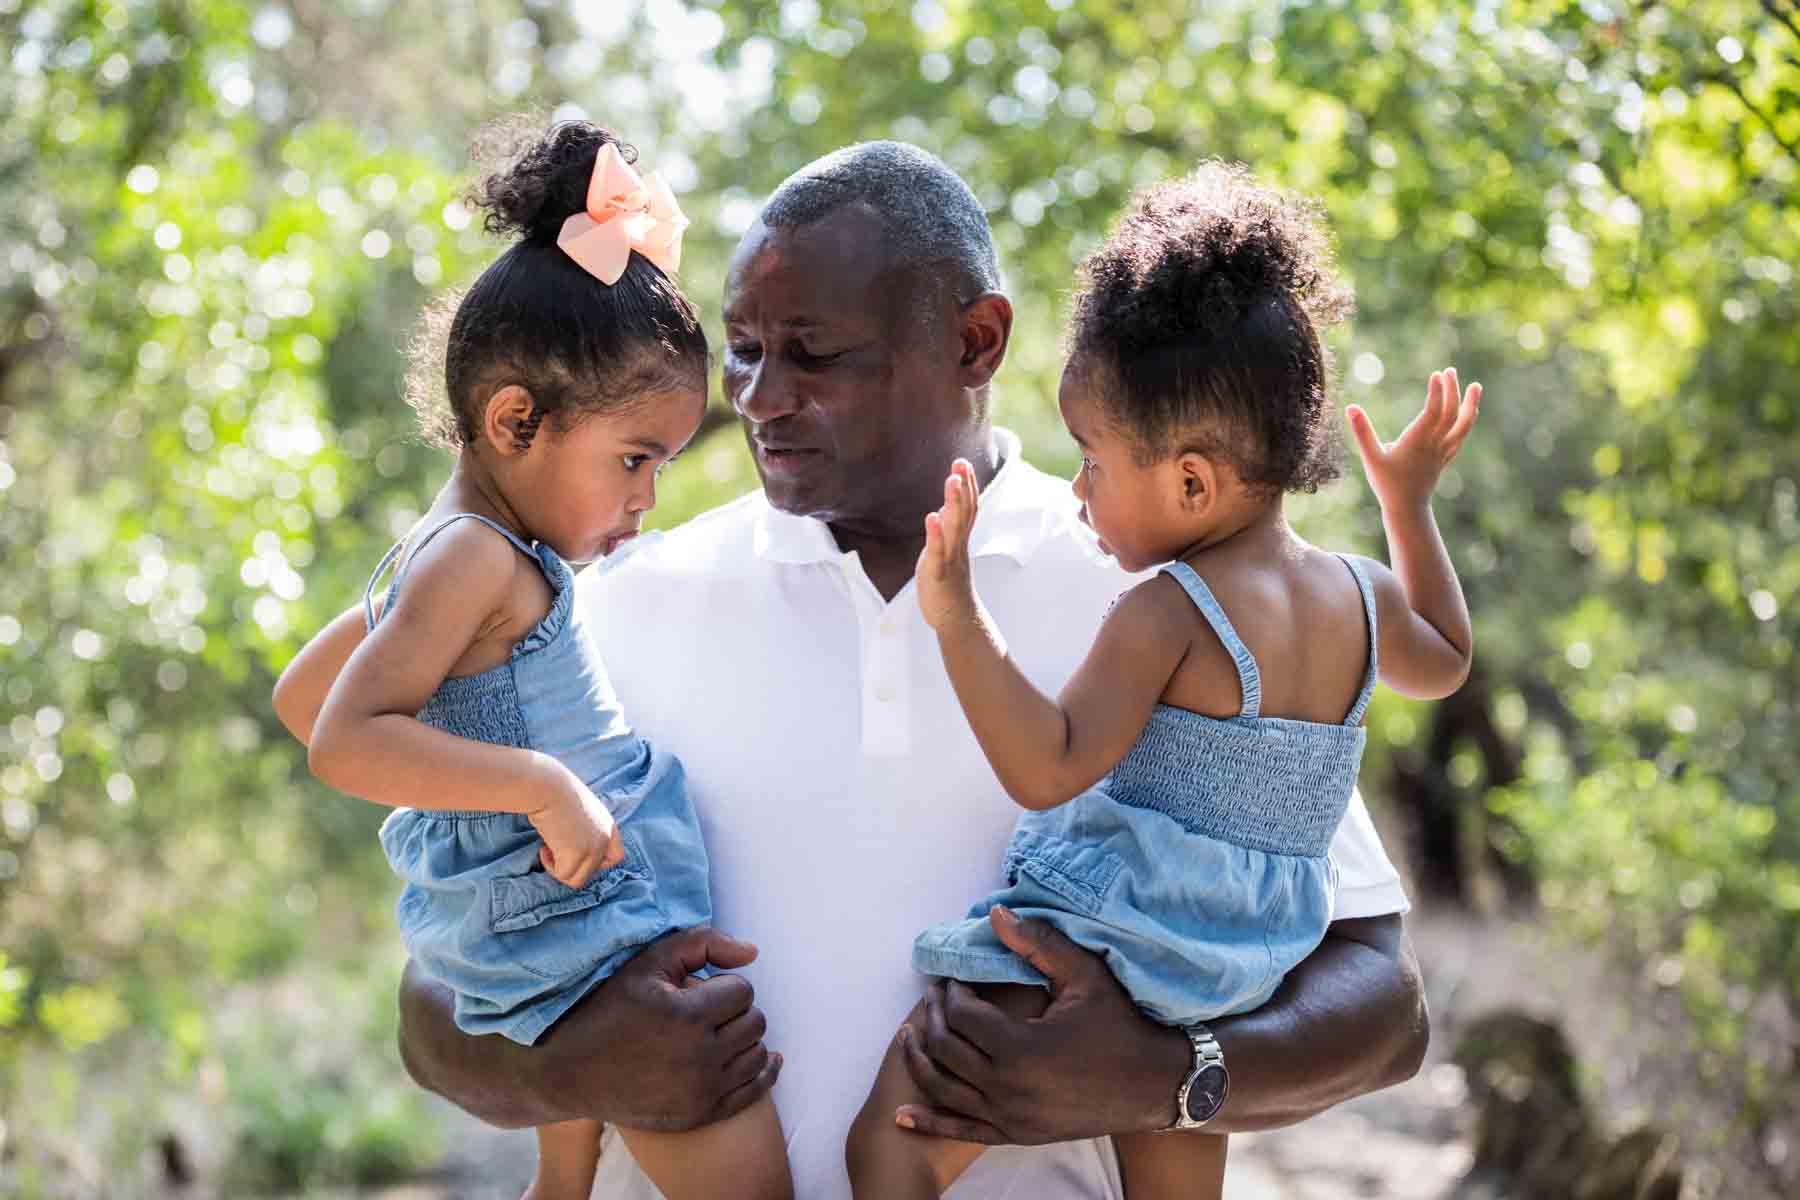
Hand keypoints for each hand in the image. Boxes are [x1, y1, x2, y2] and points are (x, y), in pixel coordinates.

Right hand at [397, 927, 780, 1129]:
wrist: (569, 1073)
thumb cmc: (608, 1009)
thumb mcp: (647, 963)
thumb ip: (703, 944)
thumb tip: (753, 953)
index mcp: (686, 1015)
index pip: (743, 991)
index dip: (724, 984)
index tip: (701, 990)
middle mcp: (698, 1057)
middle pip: (755, 1022)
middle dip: (736, 1010)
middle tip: (708, 1011)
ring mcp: (701, 1091)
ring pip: (758, 1054)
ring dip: (745, 1039)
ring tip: (717, 1032)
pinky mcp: (700, 1115)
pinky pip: (755, 1091)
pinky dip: (763, 1071)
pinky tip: (765, 1058)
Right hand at [526, 759, 624, 886]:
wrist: (546, 786)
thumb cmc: (557, 794)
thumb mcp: (581, 813)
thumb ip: (587, 832)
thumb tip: (575, 854)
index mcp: (609, 826)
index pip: (616, 857)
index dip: (596, 862)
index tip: (577, 854)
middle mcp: (606, 838)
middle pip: (593, 871)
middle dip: (573, 865)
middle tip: (556, 849)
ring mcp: (594, 847)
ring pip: (578, 879)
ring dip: (561, 869)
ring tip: (549, 848)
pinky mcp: (577, 854)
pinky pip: (563, 874)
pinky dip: (550, 866)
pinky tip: (544, 847)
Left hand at [896, 905, 1186, 1144]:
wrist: (1156, 1084)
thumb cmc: (1121, 1024)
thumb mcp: (1084, 975)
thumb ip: (1037, 943)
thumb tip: (994, 912)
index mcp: (1022, 1048)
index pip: (963, 1016)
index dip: (951, 992)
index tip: (953, 976)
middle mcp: (1009, 1088)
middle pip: (947, 1049)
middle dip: (934, 1018)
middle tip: (934, 996)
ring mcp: (1011, 1117)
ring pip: (944, 1088)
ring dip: (921, 1060)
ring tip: (911, 1035)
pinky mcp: (1017, 1136)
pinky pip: (961, 1130)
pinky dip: (928, 1121)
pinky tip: (902, 1113)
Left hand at [916, 459, 980, 632]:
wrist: (957, 620)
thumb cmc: (949, 585)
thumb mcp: (947, 552)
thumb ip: (948, 531)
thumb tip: (945, 509)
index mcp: (959, 541)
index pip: (968, 508)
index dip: (968, 486)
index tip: (963, 463)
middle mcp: (958, 546)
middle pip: (964, 512)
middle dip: (963, 487)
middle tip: (960, 463)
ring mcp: (949, 559)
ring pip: (954, 528)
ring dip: (953, 503)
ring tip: (951, 481)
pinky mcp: (938, 574)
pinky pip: (938, 552)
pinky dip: (936, 535)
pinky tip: (932, 517)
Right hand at [1347, 367, 1481, 513]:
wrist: (1407, 508)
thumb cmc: (1386, 484)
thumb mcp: (1371, 458)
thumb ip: (1362, 432)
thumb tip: (1351, 407)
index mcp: (1417, 442)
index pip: (1433, 412)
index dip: (1437, 392)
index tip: (1436, 374)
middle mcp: (1434, 444)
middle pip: (1451, 413)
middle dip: (1452, 391)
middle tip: (1449, 371)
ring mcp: (1443, 451)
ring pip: (1463, 424)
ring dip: (1470, 404)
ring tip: (1476, 386)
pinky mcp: (1445, 457)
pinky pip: (1461, 435)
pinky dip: (1467, 420)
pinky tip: (1469, 411)